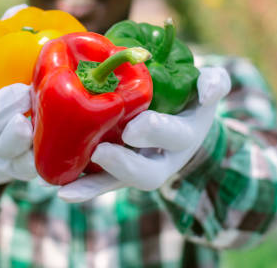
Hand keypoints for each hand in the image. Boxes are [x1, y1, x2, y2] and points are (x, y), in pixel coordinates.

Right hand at [0, 49, 36, 185]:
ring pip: (3, 148)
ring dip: (15, 136)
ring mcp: (0, 151)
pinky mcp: (21, 169)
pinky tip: (44, 148)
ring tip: (28, 124)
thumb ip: (5, 39)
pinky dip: (33, 161)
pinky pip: (25, 169)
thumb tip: (17, 12)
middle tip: (23, 92)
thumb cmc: (9, 91)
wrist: (6, 142)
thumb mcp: (0, 68)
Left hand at [57, 66, 230, 201]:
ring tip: (67, 189)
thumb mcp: (207, 88)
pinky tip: (62, 192)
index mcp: (184, 136)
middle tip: (102, 151)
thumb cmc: (189, 97)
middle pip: (146, 173)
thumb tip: (209, 91)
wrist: (179, 117)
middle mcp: (162, 160)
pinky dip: (82, 190)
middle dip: (124, 165)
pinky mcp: (116, 171)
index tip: (133, 129)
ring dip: (93, 187)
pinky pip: (99, 184)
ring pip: (118, 184)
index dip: (156, 133)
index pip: (175, 136)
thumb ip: (214, 84)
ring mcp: (137, 168)